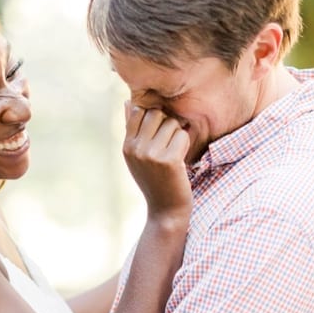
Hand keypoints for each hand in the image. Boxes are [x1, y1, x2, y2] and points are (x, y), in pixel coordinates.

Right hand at [122, 102, 192, 222]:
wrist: (166, 211)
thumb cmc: (154, 181)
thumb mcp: (138, 156)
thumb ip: (133, 129)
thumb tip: (127, 101)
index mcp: (127, 146)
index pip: (139, 111)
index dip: (154, 117)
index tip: (161, 131)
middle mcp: (136, 149)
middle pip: (156, 114)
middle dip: (168, 123)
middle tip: (171, 141)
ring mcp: (151, 154)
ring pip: (172, 123)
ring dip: (178, 134)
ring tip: (175, 152)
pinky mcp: (169, 160)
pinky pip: (182, 135)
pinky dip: (186, 144)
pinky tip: (182, 158)